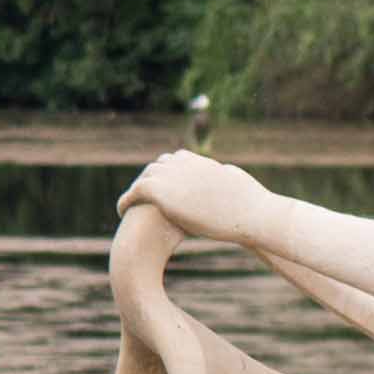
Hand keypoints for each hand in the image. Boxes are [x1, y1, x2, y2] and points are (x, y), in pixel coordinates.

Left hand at [126, 151, 278, 244]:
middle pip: (158, 166)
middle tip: (142, 198)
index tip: (164, 184)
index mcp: (202, 162)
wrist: (251, 213)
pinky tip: (121, 211)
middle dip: (150, 179)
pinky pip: (135, 192)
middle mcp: (184, 164)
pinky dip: (126, 200)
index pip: (177, 159)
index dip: (168, 172)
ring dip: (137, 190)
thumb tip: (224, 172)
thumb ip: (224, 175)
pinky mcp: (161, 191)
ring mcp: (172, 175)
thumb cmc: (252, 203)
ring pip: (146, 177)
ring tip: (131, 205)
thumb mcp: (237, 182)